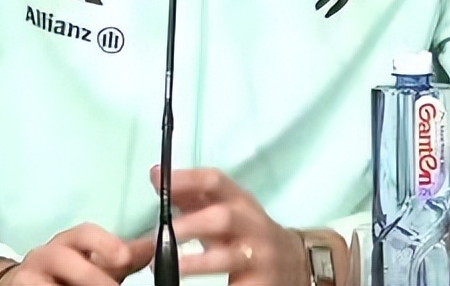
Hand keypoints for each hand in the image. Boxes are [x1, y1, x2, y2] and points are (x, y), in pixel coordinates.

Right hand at [0, 222, 153, 285]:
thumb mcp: (97, 263)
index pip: (84, 233)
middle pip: (65, 259)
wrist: (26, 282)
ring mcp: (28, 274)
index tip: (124, 258)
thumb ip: (122, 257)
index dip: (104, 243)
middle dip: (92, 277)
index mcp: (69, 242)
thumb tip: (153, 246)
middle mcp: (46, 253)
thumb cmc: (69, 274)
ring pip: (47, 281)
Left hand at [149, 165, 310, 284]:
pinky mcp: (260, 284)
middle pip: (223, 218)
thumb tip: (156, 175)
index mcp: (240, 201)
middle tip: (159, 236)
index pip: (216, 181)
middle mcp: (252, 225)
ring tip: (170, 268)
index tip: (160, 181)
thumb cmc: (245, 234)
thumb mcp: (223, 210)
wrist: (294, 264)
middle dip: (190, 224)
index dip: (188, 179)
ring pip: (228, 257)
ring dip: (196, 262)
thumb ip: (190, 195)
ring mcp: (258, 256)